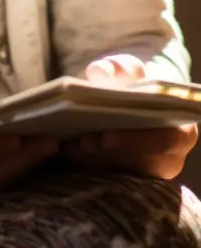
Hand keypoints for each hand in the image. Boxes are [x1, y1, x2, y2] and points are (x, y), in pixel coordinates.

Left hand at [64, 54, 198, 179]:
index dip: (135, 141)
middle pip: (138, 163)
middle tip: (81, 141)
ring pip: (120, 174)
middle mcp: (169, 160)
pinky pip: (106, 178)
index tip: (105, 135)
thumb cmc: (135, 83)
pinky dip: (86, 164)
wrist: (133, 100)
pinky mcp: (128, 180)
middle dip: (107, 154)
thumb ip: (116, 67)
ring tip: (70, 145)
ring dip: (93, 161)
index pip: (165, 142)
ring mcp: (148, 173)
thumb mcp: (128, 69)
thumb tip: (99, 73)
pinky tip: (67, 150)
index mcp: (181, 132)